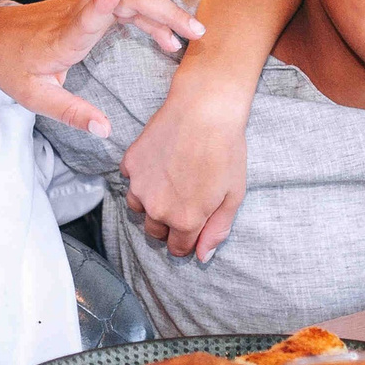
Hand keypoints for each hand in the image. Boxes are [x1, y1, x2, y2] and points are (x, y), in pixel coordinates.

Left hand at [0, 0, 202, 135]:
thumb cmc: (11, 68)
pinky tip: (168, 37)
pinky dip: (150, 15)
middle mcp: (75, 13)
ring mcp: (83, 4)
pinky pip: (125, 1)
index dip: (99, 4)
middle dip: (159, 6)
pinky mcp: (88, 5)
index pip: (83, 18)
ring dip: (163, 8)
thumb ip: (71, 112)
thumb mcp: (35, 97)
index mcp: (61, 38)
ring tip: (194, 30)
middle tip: (194, 26)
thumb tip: (105, 129)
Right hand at [119, 83, 249, 261]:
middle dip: (169, 223)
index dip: (187, 241)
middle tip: (185, 200)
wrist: (204, 107)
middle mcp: (158, 208)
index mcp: (185, 220)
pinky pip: (131, 180)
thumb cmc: (225, 149)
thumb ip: (217, 230)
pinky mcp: (130, 163)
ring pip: (139, 208)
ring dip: (152, 202)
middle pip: (155, 232)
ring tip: (172, 181)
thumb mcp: (233, 195)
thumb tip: (202, 257)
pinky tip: (162, 161)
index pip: (177, 249)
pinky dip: (143, 177)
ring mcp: (140, 185)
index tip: (194, 227)